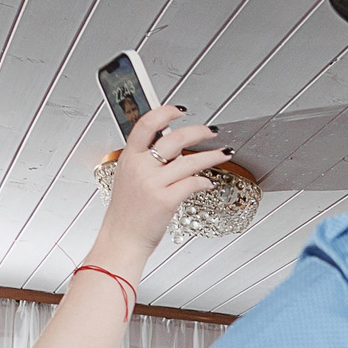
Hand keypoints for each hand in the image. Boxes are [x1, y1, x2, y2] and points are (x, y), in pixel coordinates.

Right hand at [91, 103, 231, 268]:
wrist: (122, 238)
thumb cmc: (127, 211)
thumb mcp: (128, 178)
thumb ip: (145, 161)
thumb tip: (172, 149)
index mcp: (129, 157)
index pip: (145, 125)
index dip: (164, 113)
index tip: (180, 110)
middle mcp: (140, 167)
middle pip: (174, 138)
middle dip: (198, 131)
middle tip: (212, 131)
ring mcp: (153, 183)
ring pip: (190, 161)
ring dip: (212, 155)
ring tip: (224, 152)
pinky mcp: (166, 200)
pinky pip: (193, 183)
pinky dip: (204, 182)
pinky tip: (208, 183)